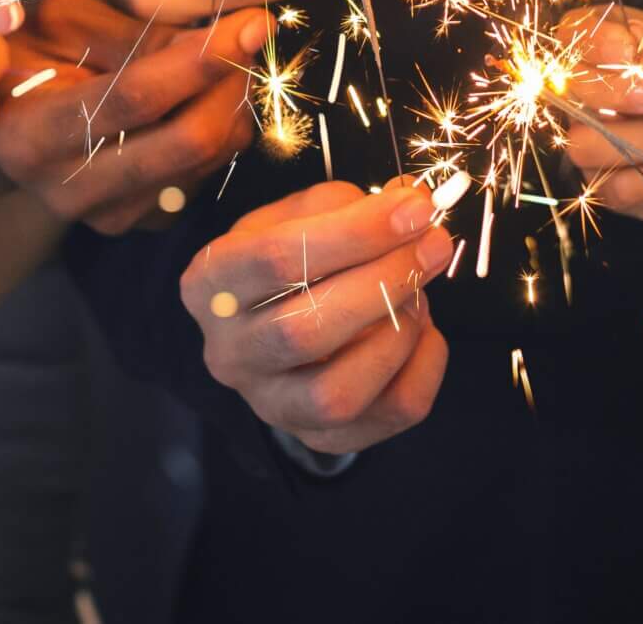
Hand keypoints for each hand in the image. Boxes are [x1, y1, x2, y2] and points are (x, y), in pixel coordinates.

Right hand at [0, 0, 268, 232]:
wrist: (11, 118)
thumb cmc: (33, 52)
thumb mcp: (64, 21)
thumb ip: (133, 31)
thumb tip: (217, 40)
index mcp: (32, 136)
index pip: (135, 98)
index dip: (201, 59)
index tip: (252, 22)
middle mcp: (69, 191)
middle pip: (187, 140)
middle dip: (233, 81)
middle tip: (250, 34)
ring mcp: (110, 216)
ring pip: (209, 157)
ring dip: (232, 100)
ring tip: (221, 57)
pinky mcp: (144, 222)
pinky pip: (209, 171)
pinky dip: (221, 126)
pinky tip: (203, 95)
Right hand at [181, 179, 455, 455]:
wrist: (267, 324)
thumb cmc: (286, 261)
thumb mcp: (295, 215)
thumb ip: (345, 206)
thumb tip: (410, 205)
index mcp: (210, 284)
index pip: (278, 258)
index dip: (355, 233)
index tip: (415, 209)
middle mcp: (229, 353)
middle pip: (305, 331)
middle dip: (383, 283)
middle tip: (432, 247)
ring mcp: (271, 404)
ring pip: (338, 394)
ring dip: (398, 334)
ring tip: (419, 293)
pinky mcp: (319, 437)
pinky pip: (388, 415)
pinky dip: (423, 368)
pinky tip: (423, 331)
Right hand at [559, 7, 642, 220]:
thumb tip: (639, 61)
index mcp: (610, 43)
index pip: (573, 38)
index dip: (599, 51)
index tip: (638, 57)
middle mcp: (596, 93)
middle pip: (571, 99)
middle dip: (623, 102)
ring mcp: (604, 142)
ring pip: (586, 148)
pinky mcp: (622, 187)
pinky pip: (614, 191)